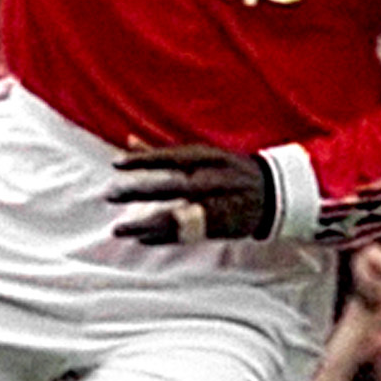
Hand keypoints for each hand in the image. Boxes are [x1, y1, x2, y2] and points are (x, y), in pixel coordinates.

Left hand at [107, 143, 270, 243]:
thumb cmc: (226, 169)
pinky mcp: (219, 224)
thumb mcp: (199, 154)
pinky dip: (164, 237)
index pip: (169, 157)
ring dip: (145, 224)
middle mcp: (210, 179)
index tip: (116, 164)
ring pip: (176, 215)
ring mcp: (216, 203)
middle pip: (169, 185)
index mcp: (205, 157)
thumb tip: (129, 141)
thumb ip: (162, 152)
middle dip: (138, 191)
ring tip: (119, 229)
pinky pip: (187, 232)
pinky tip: (142, 239)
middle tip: (109, 195)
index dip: (142, 160)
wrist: (271, 192)